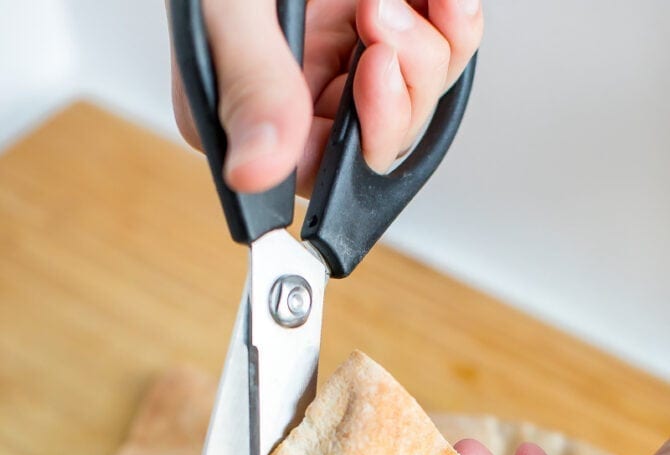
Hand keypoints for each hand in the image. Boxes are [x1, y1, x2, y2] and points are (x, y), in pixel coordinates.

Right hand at [168, 0, 482, 194]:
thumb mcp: (231, 12)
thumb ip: (249, 87)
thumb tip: (257, 174)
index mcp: (257, 119)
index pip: (326, 168)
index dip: (367, 133)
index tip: (374, 71)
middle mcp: (305, 102)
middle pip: (387, 134)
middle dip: (403, 80)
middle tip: (376, 11)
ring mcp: (344, 63)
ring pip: (419, 91)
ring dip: (428, 44)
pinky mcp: (376, 25)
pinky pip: (439, 42)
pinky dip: (449, 14)